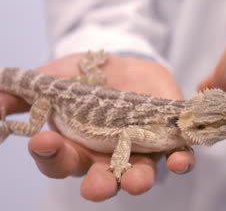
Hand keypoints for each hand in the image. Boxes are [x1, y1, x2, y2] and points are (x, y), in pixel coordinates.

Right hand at [0, 53, 193, 200]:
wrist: (121, 61)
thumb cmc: (81, 77)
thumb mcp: (49, 80)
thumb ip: (21, 93)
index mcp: (74, 146)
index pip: (58, 161)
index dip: (50, 155)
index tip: (44, 142)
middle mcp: (106, 155)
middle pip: (101, 179)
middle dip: (100, 185)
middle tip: (98, 187)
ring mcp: (138, 148)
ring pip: (139, 173)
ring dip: (139, 179)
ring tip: (138, 180)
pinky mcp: (167, 136)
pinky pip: (177, 155)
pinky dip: (181, 161)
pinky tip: (181, 162)